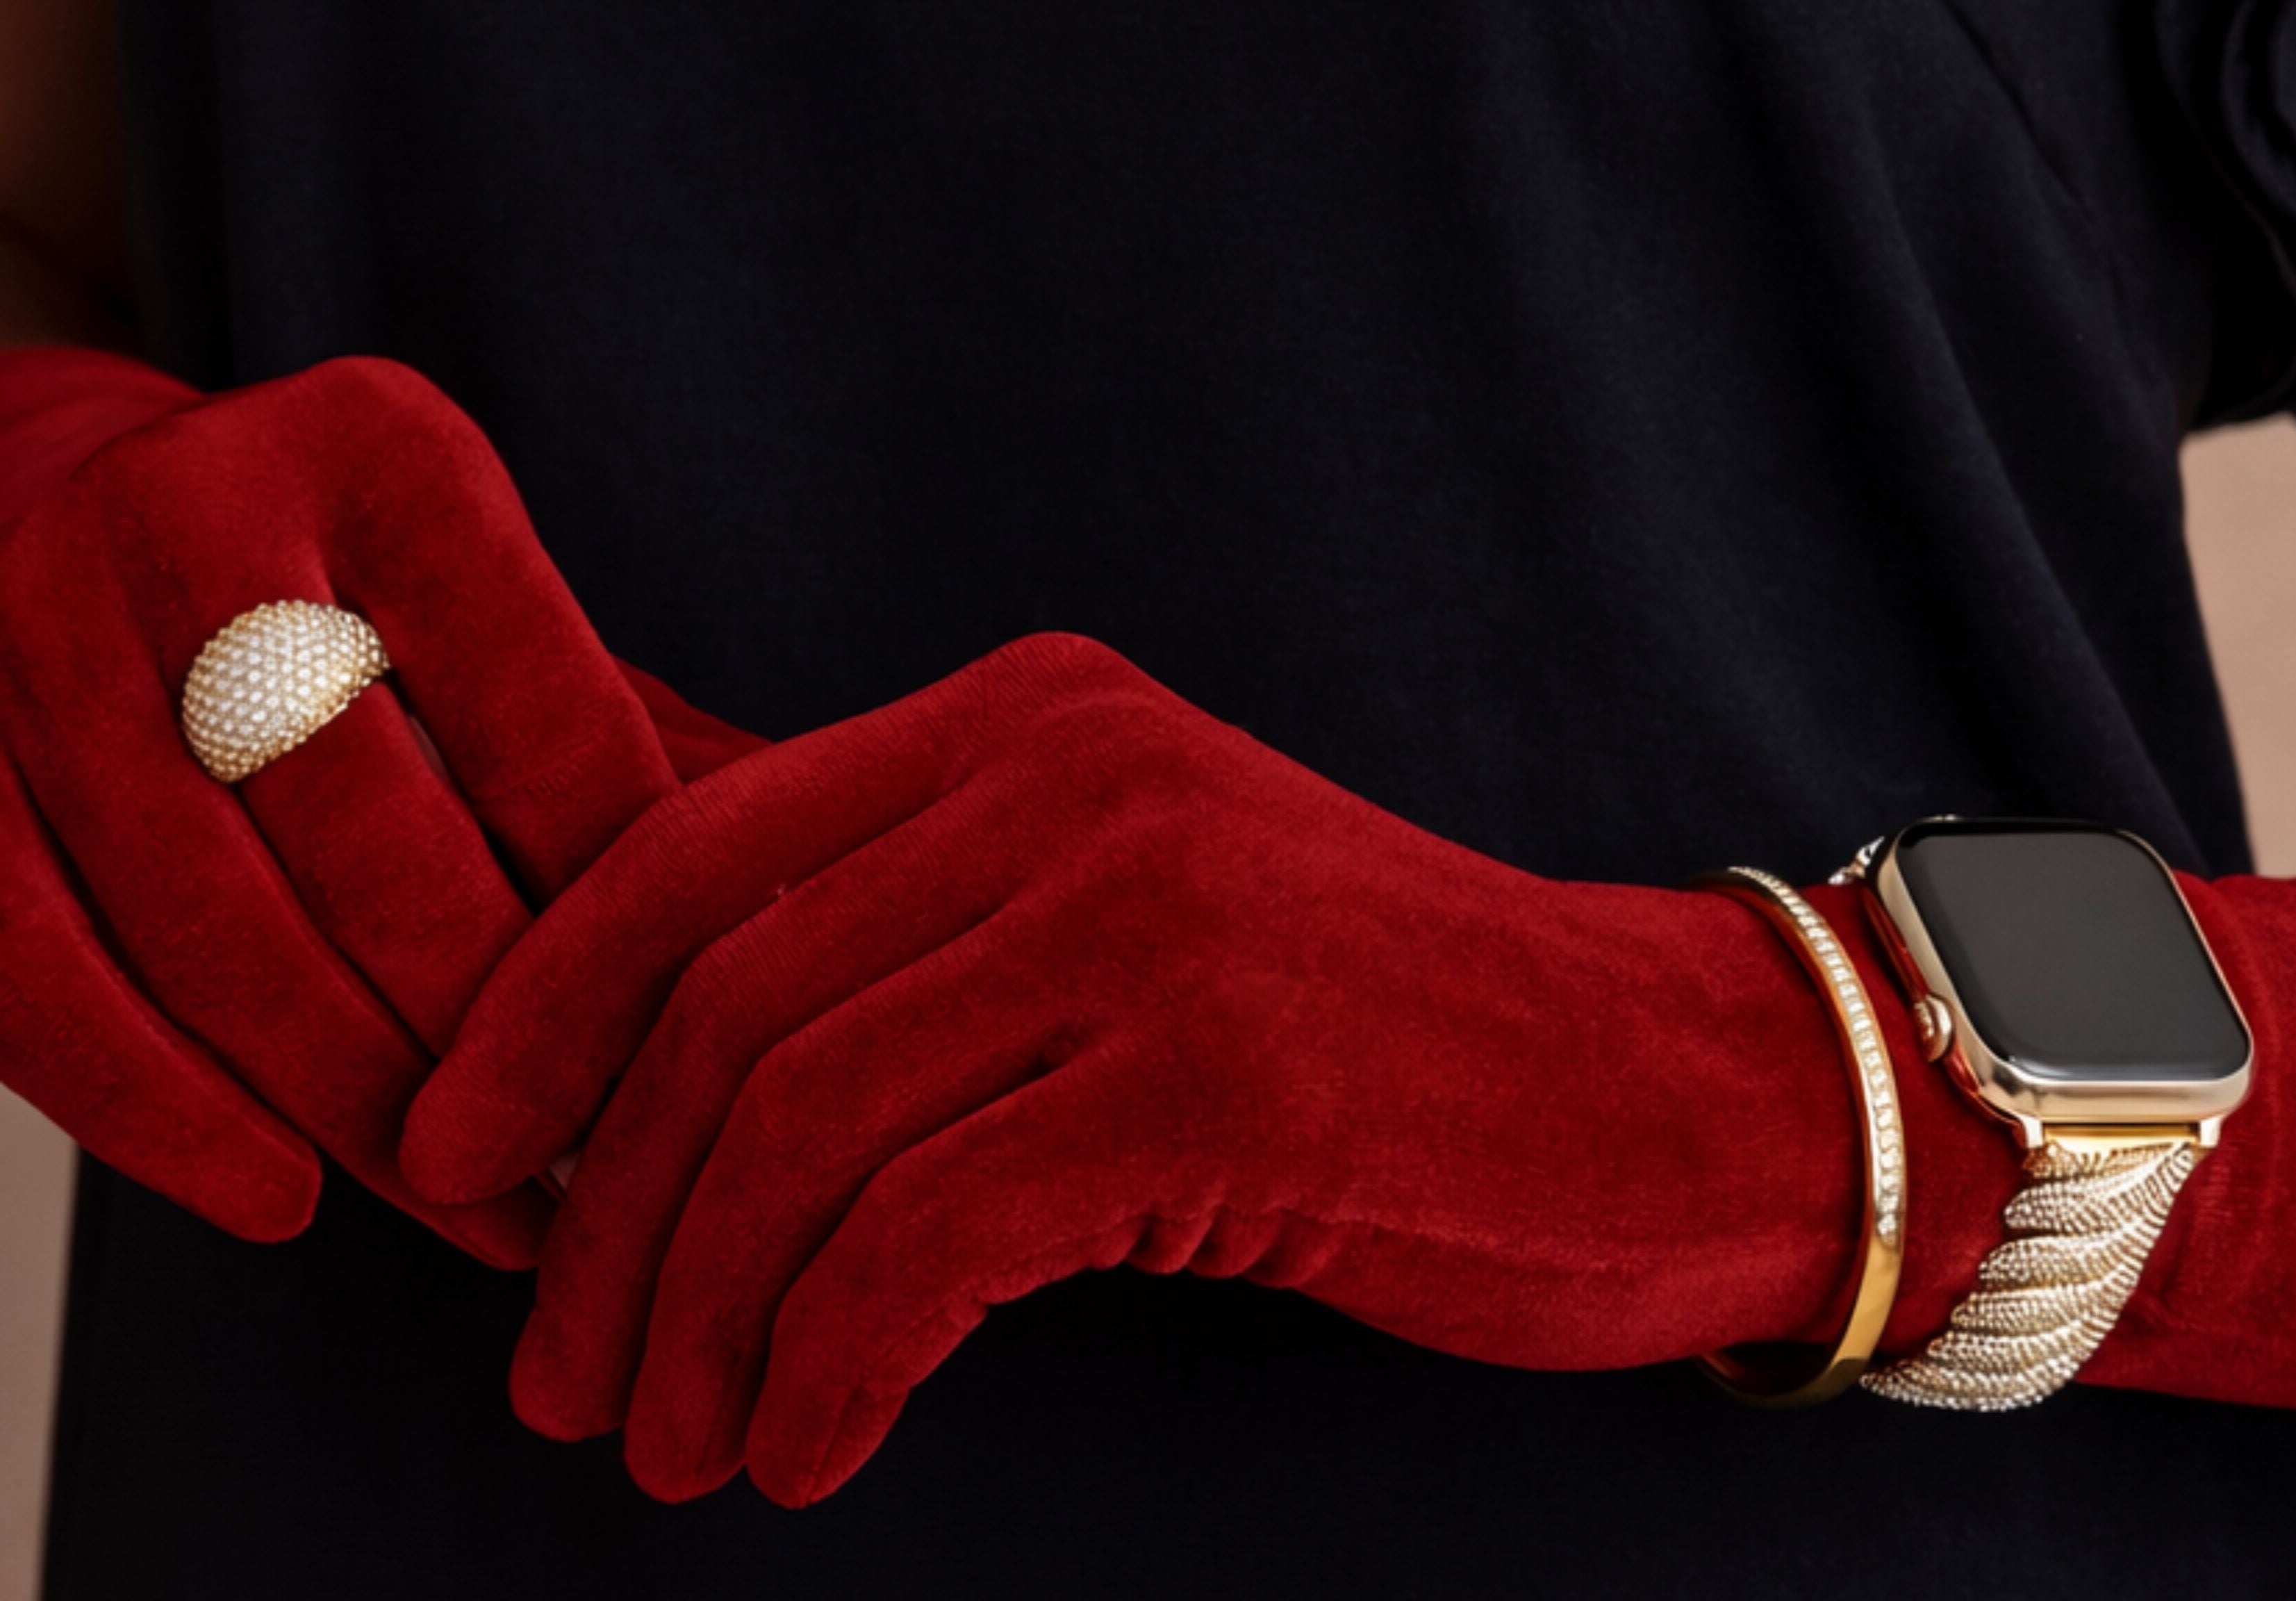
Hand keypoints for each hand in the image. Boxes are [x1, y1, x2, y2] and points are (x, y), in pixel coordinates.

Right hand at [0, 352, 754, 1261]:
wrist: (58, 500)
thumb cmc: (346, 601)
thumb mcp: (500, 617)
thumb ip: (637, 749)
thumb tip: (807, 923)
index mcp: (383, 456)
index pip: (543, 708)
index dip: (625, 900)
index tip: (695, 1037)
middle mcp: (194, 517)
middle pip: (371, 830)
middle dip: (492, 1026)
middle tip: (588, 1160)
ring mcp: (32, 636)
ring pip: (209, 923)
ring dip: (355, 1099)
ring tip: (478, 1211)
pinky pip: (35, 978)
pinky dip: (158, 1111)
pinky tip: (281, 1199)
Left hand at [412, 633, 1867, 1503]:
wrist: (1664, 1090)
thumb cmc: (1384, 1039)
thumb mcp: (1139, 923)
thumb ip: (931, 937)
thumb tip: (651, 1071)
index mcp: (1031, 722)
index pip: (696, 851)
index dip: (536, 1021)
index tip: (456, 1174)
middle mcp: (1071, 783)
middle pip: (724, 1011)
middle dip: (606, 1225)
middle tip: (564, 1385)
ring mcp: (1146, 920)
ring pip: (800, 1133)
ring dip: (697, 1325)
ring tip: (674, 1449)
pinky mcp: (1209, 1081)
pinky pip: (922, 1241)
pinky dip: (826, 1366)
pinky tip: (812, 1448)